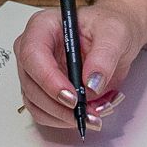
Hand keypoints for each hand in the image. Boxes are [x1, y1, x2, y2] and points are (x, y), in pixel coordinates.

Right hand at [14, 0, 146, 131]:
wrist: (114, 39)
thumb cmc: (110, 27)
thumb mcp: (115, 34)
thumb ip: (104, 57)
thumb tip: (92, 83)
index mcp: (43, 26)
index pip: (32, 54)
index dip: (48, 79)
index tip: (73, 97)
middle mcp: (33, 48)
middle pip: (31, 83)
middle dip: (59, 105)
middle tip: (87, 113)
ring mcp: (36, 71)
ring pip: (36, 103)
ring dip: (63, 117)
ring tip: (93, 116)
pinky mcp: (43, 90)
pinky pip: (45, 112)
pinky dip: (65, 120)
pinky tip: (87, 115)